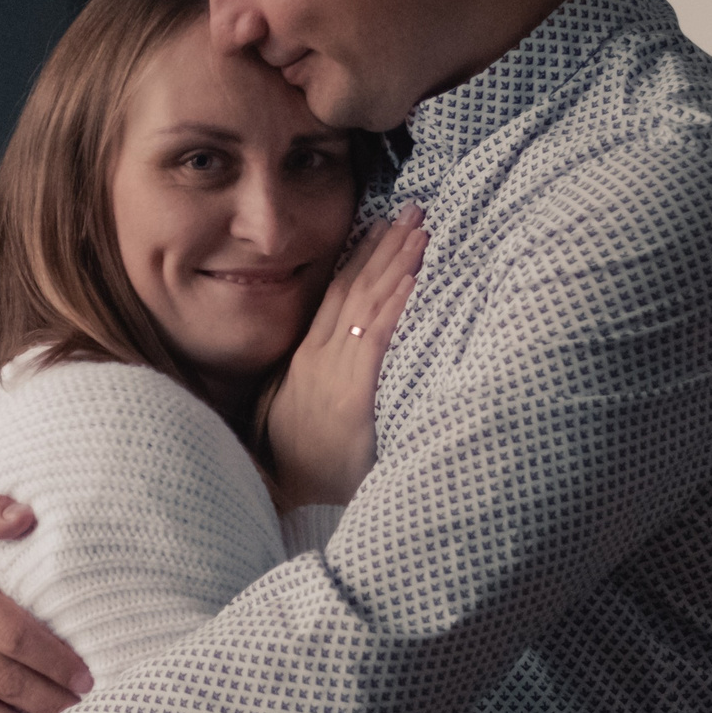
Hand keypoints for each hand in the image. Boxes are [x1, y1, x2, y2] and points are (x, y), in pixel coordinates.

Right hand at [263, 206, 428, 508]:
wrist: (290, 502)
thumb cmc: (304, 468)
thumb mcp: (295, 414)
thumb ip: (315, 383)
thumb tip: (335, 359)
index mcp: (306, 359)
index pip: (335, 295)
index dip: (360, 257)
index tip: (382, 225)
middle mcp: (318, 357)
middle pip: (353, 288)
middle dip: (384, 246)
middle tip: (413, 209)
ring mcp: (333, 373)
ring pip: (366, 304)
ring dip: (395, 263)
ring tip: (421, 230)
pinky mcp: (350, 394)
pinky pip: (376, 339)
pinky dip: (394, 305)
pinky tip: (412, 279)